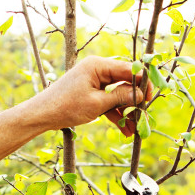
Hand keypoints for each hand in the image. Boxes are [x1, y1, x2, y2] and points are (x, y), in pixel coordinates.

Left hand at [0, 56, 151, 168]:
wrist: (42, 115)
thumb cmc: (66, 107)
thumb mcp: (98, 104)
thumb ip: (121, 97)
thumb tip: (140, 94)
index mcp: (98, 65)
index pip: (129, 69)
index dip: (143, 83)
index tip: (151, 98)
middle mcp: (97, 69)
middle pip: (125, 81)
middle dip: (135, 100)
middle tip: (145, 115)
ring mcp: (93, 81)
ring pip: (117, 94)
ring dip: (126, 111)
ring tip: (136, 129)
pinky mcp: (90, 92)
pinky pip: (108, 101)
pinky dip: (115, 114)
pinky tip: (125, 130)